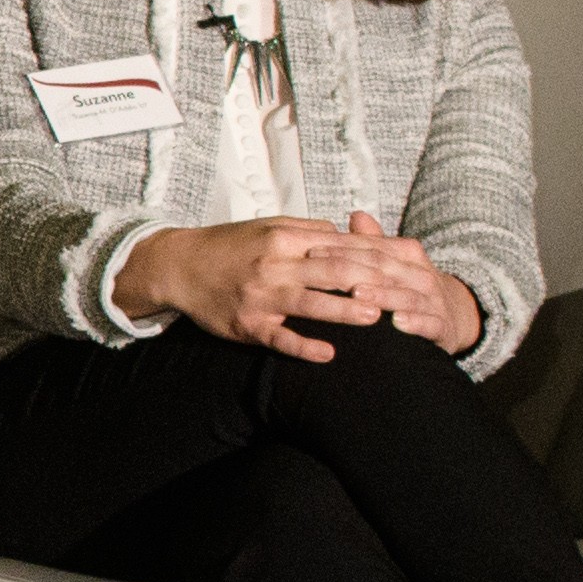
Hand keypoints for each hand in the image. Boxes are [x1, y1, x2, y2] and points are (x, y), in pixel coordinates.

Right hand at [119, 217, 400, 362]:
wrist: (179, 266)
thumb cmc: (229, 245)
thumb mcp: (268, 226)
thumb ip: (310, 230)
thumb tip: (349, 234)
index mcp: (283, 239)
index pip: (340, 246)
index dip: (374, 257)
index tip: (403, 266)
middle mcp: (273, 266)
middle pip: (331, 271)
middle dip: (370, 282)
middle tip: (401, 293)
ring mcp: (260, 297)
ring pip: (309, 304)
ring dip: (345, 311)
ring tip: (376, 318)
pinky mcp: (246, 325)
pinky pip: (278, 338)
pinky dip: (304, 347)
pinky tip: (329, 355)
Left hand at [324, 212, 484, 355]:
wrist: (453, 317)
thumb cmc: (408, 288)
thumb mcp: (392, 264)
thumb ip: (373, 243)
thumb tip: (356, 215)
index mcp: (409, 255)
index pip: (373, 249)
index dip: (343, 249)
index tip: (312, 252)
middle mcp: (422, 275)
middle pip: (387, 269)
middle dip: (355, 270)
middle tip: (326, 271)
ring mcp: (434, 301)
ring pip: (406, 296)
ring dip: (382, 295)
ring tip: (358, 293)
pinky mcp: (441, 326)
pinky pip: (429, 324)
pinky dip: (415, 323)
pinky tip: (397, 322)